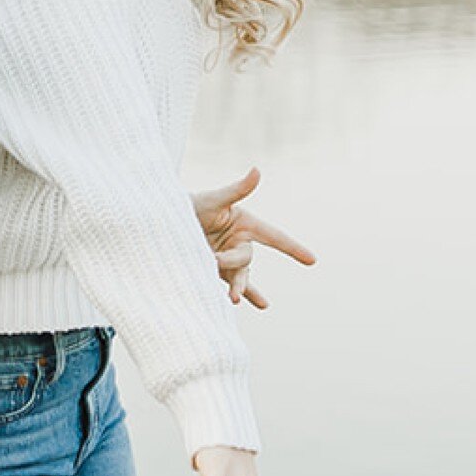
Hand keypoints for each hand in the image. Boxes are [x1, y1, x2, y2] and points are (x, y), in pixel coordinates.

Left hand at [190, 164, 315, 309]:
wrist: (163, 220)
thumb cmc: (191, 204)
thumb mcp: (214, 198)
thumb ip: (237, 189)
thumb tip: (257, 170)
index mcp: (245, 224)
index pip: (275, 237)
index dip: (293, 248)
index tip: (312, 260)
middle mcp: (238, 242)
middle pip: (246, 259)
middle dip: (232, 261)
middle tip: (213, 259)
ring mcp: (226, 257)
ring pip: (240, 276)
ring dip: (238, 288)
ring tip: (233, 299)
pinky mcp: (212, 269)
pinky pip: (227, 284)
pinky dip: (234, 294)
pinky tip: (234, 305)